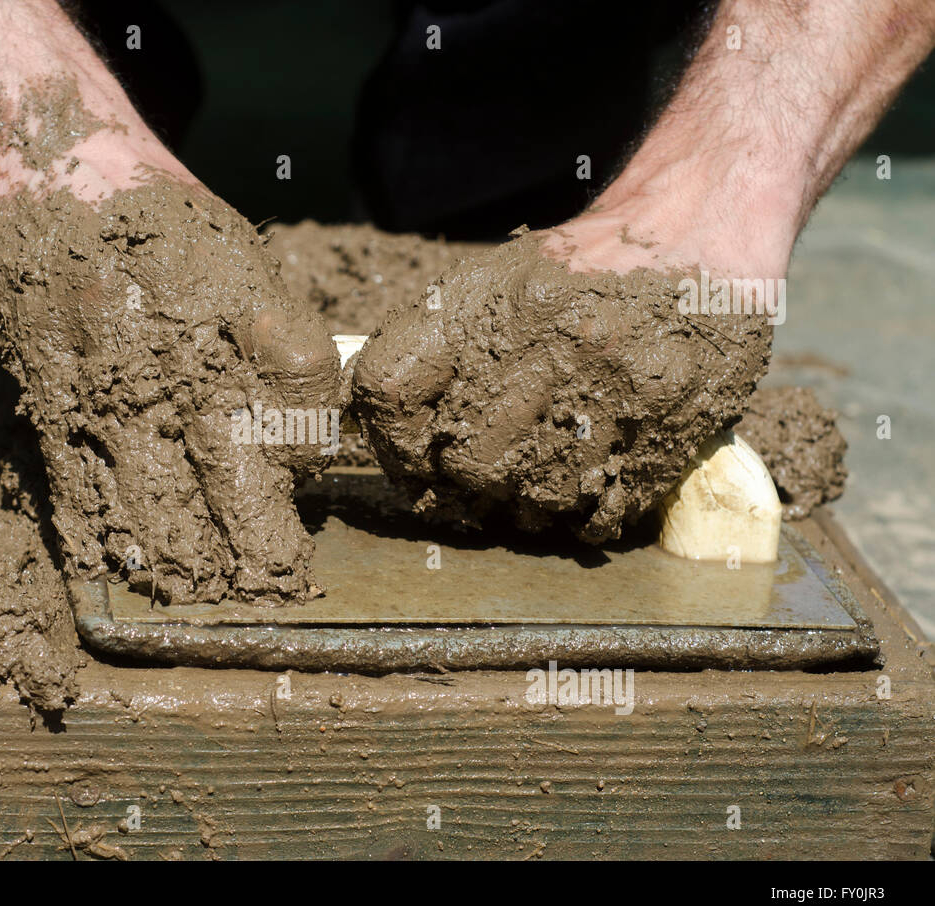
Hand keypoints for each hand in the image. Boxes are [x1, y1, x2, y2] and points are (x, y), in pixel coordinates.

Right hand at [0, 174, 341, 603]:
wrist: (55, 169)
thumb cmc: (163, 219)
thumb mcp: (243, 258)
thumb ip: (278, 342)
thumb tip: (301, 433)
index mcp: (242, 309)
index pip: (305, 401)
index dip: (311, 450)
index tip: (306, 474)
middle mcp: (181, 355)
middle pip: (235, 477)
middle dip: (259, 545)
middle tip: (277, 585)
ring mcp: (111, 387)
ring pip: (156, 502)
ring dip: (186, 562)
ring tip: (209, 595)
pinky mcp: (54, 403)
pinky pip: (79, 489)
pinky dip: (102, 540)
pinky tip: (122, 575)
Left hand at [349, 228, 772, 542]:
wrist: (696, 227)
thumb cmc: (580, 266)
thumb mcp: (496, 279)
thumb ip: (433, 346)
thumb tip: (370, 419)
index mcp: (489, 299)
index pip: (390, 388)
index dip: (389, 443)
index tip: (409, 464)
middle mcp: (551, 342)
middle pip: (466, 463)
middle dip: (467, 483)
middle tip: (482, 479)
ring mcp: (616, 386)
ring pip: (533, 497)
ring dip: (526, 504)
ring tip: (540, 472)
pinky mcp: (669, 424)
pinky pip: (600, 510)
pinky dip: (583, 516)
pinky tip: (586, 490)